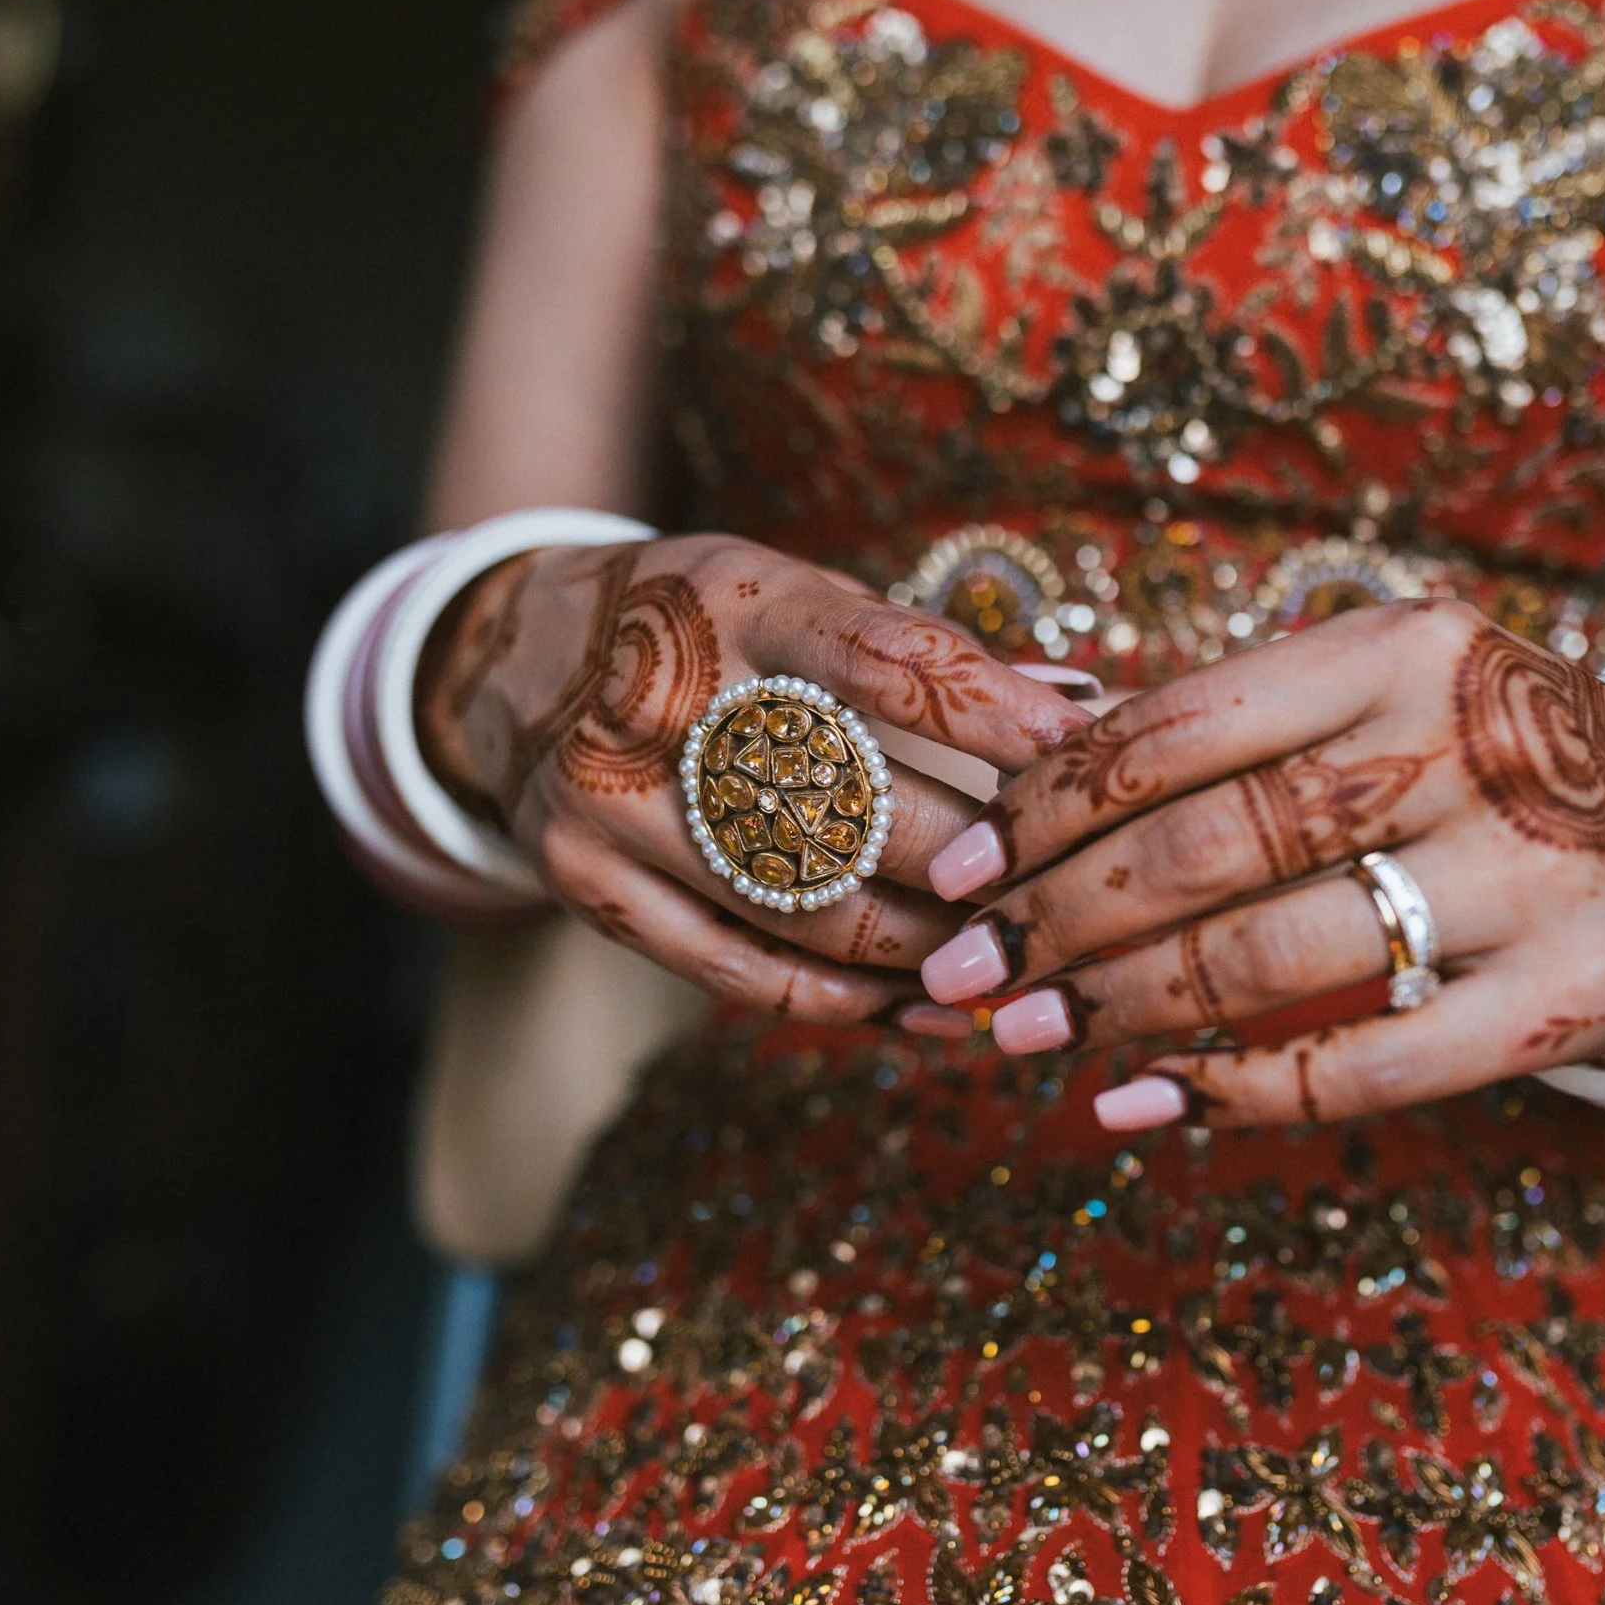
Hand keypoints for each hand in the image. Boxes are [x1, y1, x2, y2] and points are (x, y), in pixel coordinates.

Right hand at [416, 532, 1091, 1023]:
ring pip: (808, 909)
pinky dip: (849, 1002)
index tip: (1084, 758)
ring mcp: (615, 799)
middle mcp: (665, 697)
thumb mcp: (796, 595)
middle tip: (1063, 895)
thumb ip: (927, 652)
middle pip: (856, 805)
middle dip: (979, 863)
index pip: (884, 662)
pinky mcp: (587, 883)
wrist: (518, 663)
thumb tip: (1086, 706)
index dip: (994, 717)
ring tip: (1013, 965)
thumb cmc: (709, 629)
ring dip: (931, 953)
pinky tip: (925, 1010)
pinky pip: (742, 973)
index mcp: (737, 602)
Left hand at [914, 601, 1604, 1125]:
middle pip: (1205, 845)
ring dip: (1121, 1008)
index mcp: (1396, 649)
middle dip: (1053, 921)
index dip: (1043, 809)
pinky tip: (1143, 1107)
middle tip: (961, 980)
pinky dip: (1234, 1094)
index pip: (1175, 729)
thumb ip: (1242, 732)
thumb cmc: (1491, 759)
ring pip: (1270, 955)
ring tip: (1025, 1040)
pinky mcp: (1565, 994)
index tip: (952, 873)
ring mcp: (1524, 873)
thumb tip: (1031, 799)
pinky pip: (1366, 1063)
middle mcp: (1462, 745)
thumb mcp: (1388, 693)